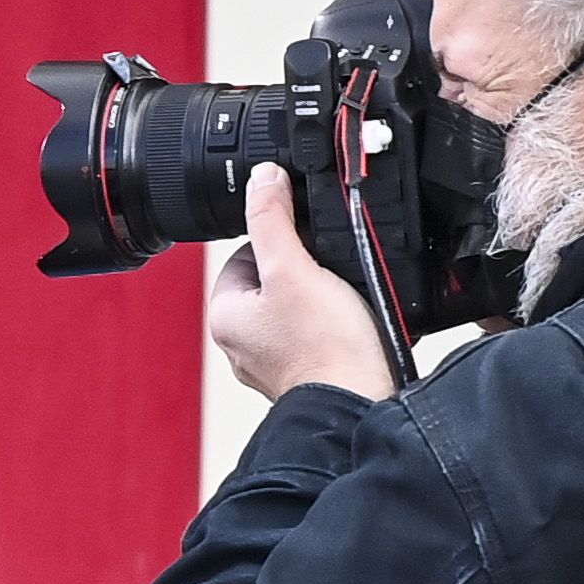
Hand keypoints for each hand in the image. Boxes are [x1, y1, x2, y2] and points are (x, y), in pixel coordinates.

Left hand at [208, 163, 395, 404]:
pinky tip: (351, 323)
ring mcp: (273, 361)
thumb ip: (274, 220)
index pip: (243, 256)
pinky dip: (334, 324)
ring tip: (343, 301)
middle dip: (304, 272)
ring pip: (296, 307)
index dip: (278, 242)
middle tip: (330, 276)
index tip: (306, 245)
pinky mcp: (306, 373)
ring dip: (322, 296)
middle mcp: (240, 344)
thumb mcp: (294, 268)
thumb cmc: (326, 347)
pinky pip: (316, 333)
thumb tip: (263, 178)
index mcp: (224, 318)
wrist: (360, 404)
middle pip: (272, 280)